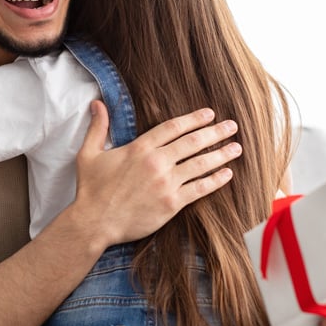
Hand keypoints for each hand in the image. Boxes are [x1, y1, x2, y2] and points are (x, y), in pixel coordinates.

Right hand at [71, 101, 241, 248]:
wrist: (95, 222)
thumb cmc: (91, 189)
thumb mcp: (89, 153)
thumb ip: (97, 127)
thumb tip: (97, 103)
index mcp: (140, 147)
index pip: (173, 127)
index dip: (194, 119)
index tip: (209, 113)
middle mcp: (156, 162)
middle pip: (193, 142)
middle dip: (216, 132)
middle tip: (232, 126)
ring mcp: (166, 183)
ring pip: (200, 164)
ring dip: (221, 154)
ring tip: (237, 148)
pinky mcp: (171, 203)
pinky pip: (199, 188)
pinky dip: (216, 180)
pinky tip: (227, 174)